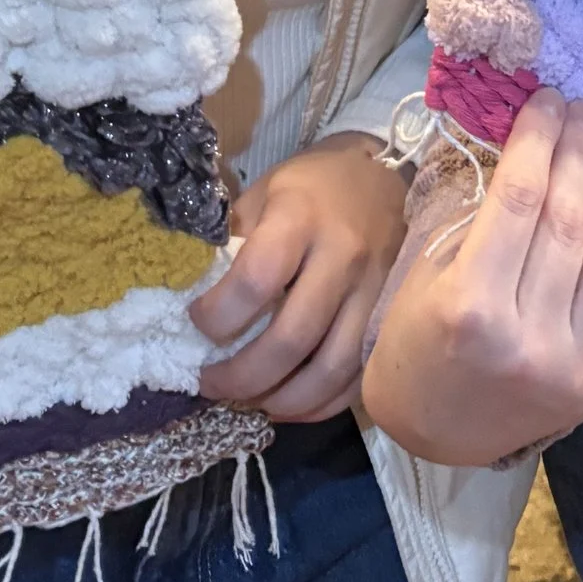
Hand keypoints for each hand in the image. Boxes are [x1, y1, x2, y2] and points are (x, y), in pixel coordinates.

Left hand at [192, 132, 409, 422]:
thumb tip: (192, 295)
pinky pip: (357, 379)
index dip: (218, 316)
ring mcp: (374, 292)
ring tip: (248, 401)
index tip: (196, 323)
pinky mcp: (390, 319)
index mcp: (302, 216)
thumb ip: (232, 241)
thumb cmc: (311, 187)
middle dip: (241, 377)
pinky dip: (320, 404)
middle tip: (210, 383)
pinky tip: (288, 403)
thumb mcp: (263, 193)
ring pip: (330, 370)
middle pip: (291, 339)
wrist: (384, 177)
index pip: (256, 281)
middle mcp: (343, 256)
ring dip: (282, 400)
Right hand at [359, 93, 582, 468]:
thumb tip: (529, 153)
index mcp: (471, 306)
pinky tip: (565, 268)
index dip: (538, 139)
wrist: (431, 434)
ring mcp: (568, 367)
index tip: (549, 100)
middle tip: (579, 111)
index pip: (520, 198)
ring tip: (567, 199)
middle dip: (575, 153)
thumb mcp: (427, 275)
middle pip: (567, 220)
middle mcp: (527, 339)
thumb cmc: (416, 339)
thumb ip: (481, 223)